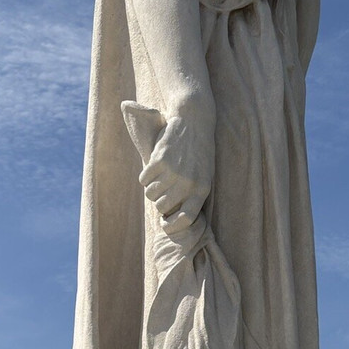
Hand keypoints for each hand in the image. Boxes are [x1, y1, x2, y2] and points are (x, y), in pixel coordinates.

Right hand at [138, 113, 213, 234]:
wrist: (194, 122)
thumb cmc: (199, 153)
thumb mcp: (204, 175)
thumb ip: (192, 195)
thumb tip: (172, 217)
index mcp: (202, 189)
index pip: (186, 219)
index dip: (173, 226)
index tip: (165, 224)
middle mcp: (188, 182)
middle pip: (162, 207)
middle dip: (158, 203)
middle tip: (161, 193)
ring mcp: (174, 171)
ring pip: (150, 194)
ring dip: (150, 189)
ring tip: (158, 179)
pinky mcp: (160, 160)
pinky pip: (144, 179)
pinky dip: (145, 177)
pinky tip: (153, 169)